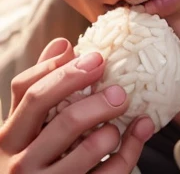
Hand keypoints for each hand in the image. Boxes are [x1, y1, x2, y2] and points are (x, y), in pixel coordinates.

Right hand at [0, 38, 153, 172]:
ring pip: (88, 150)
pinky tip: (140, 130)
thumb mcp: (29, 124)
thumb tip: (63, 44)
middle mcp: (21, 163)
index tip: (97, 58)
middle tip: (120, 90)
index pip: (30, 91)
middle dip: (98, 101)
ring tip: (122, 117)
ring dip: (112, 129)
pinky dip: (131, 150)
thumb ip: (43, 85)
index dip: (64, 70)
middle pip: (64, 121)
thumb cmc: (34, 157)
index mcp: (10, 134)